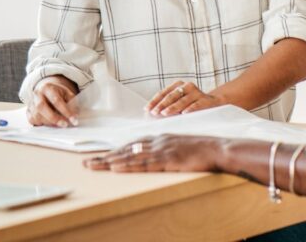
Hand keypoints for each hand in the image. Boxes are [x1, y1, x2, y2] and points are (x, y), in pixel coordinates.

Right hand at [27, 75, 78, 126]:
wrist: (46, 90)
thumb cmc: (58, 93)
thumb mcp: (67, 94)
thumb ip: (72, 103)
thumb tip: (74, 116)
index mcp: (47, 88)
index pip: (56, 100)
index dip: (65, 111)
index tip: (74, 120)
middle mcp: (37, 95)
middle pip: (41, 107)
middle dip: (54, 118)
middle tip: (64, 125)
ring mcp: (31, 103)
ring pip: (36, 115)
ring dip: (49, 123)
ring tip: (59, 125)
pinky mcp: (28, 112)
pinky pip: (32, 120)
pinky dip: (41, 124)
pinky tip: (49, 124)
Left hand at [83, 135, 223, 172]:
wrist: (218, 149)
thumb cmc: (202, 150)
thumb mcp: (181, 146)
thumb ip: (167, 149)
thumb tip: (154, 156)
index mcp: (160, 138)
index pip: (132, 145)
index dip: (116, 151)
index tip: (101, 157)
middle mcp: (157, 141)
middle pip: (126, 149)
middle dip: (106, 156)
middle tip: (87, 162)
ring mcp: (161, 150)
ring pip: (130, 156)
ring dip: (109, 161)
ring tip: (93, 166)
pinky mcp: (167, 159)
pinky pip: (143, 163)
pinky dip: (127, 165)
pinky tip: (115, 168)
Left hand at [146, 81, 224, 116]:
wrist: (213, 103)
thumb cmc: (191, 104)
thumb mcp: (179, 102)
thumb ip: (168, 105)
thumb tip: (152, 113)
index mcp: (178, 85)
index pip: (163, 93)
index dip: (155, 101)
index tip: (147, 109)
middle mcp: (187, 86)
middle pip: (171, 96)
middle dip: (162, 105)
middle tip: (154, 112)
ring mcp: (196, 92)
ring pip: (182, 100)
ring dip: (173, 107)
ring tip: (165, 113)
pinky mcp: (205, 99)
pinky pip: (196, 105)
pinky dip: (190, 109)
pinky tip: (184, 113)